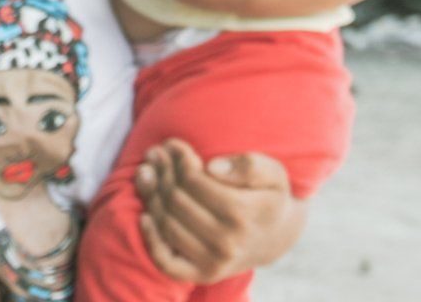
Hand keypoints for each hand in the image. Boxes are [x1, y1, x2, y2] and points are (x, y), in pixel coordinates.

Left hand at [136, 139, 304, 282]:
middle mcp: (228, 243)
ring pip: (166, 223)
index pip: (193, 180)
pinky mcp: (202, 275)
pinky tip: (145, 216)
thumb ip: (249, 165)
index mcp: (245, 214)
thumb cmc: (268, 197)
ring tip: (147, 171)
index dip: (178, 158)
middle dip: (162, 170)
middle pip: (175, 199)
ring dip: (151, 194)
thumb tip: (212, 168)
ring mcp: (215, 262)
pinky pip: (166, 262)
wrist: (275, 237)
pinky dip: (151, 239)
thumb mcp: (272, 174)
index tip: (173, 144)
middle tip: (155, 154)